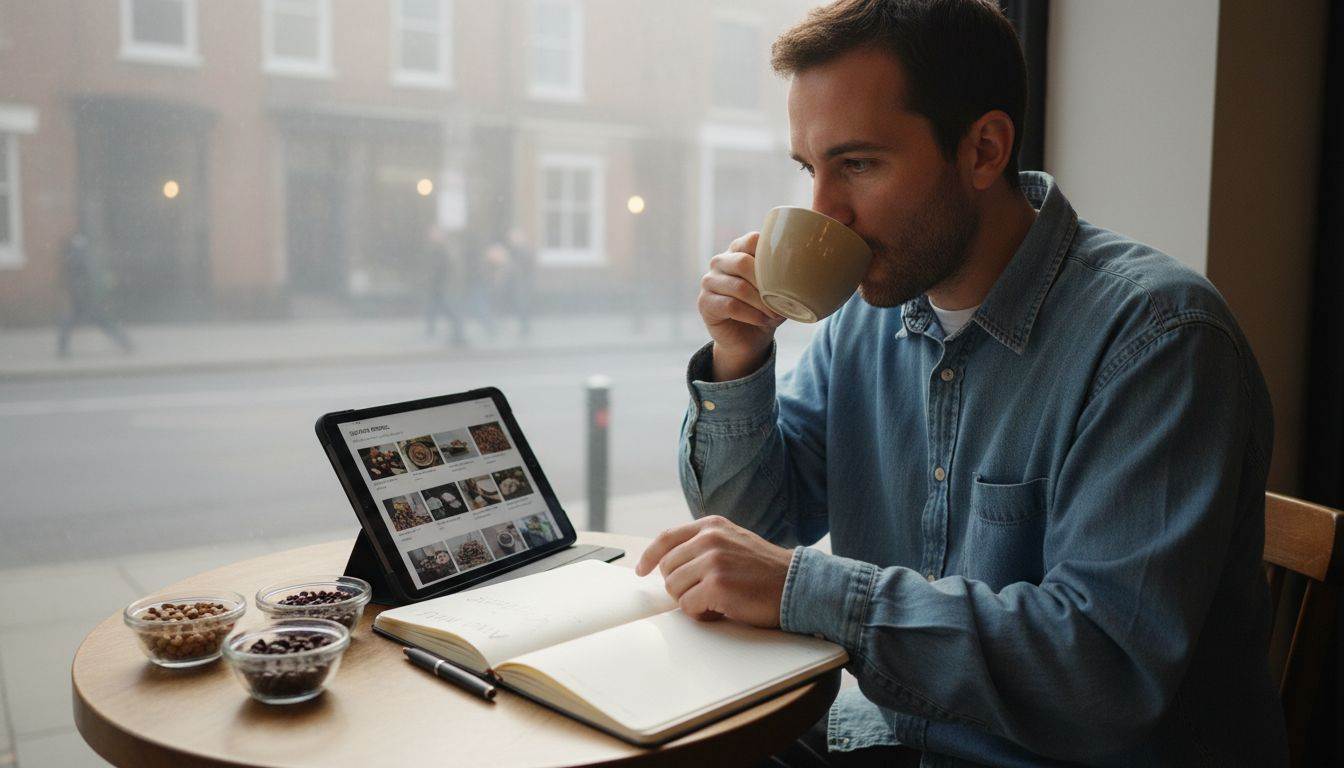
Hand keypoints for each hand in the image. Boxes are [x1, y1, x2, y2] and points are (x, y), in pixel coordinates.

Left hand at [635, 516, 793, 626]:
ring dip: (691, 601)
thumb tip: (671, 563)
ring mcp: (712, 561)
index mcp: (712, 525)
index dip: (649, 556)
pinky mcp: (716, 585)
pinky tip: (722, 609)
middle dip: (680, 586)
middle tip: (703, 594)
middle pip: (667, 568)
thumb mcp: (734, 542)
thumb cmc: (767, 571)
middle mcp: (709, 538)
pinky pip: (688, 606)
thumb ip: (704, 545)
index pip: (666, 538)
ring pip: (674, 589)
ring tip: (717, 600)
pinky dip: (701, 614)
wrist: (797, 585)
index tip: (642, 569)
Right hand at [699, 233, 785, 380]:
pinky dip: (752, 315)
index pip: (752, 240)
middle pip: (743, 263)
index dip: (770, 256)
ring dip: (761, 304)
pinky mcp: (705, 302)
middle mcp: (721, 261)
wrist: (749, 338)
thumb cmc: (767, 308)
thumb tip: (812, 271)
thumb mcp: (780, 289)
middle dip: (767, 284)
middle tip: (782, 301)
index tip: (786, 275)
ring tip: (774, 314)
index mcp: (739, 250)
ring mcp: (709, 281)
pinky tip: (763, 321)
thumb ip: (787, 275)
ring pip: (738, 287)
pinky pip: (730, 306)